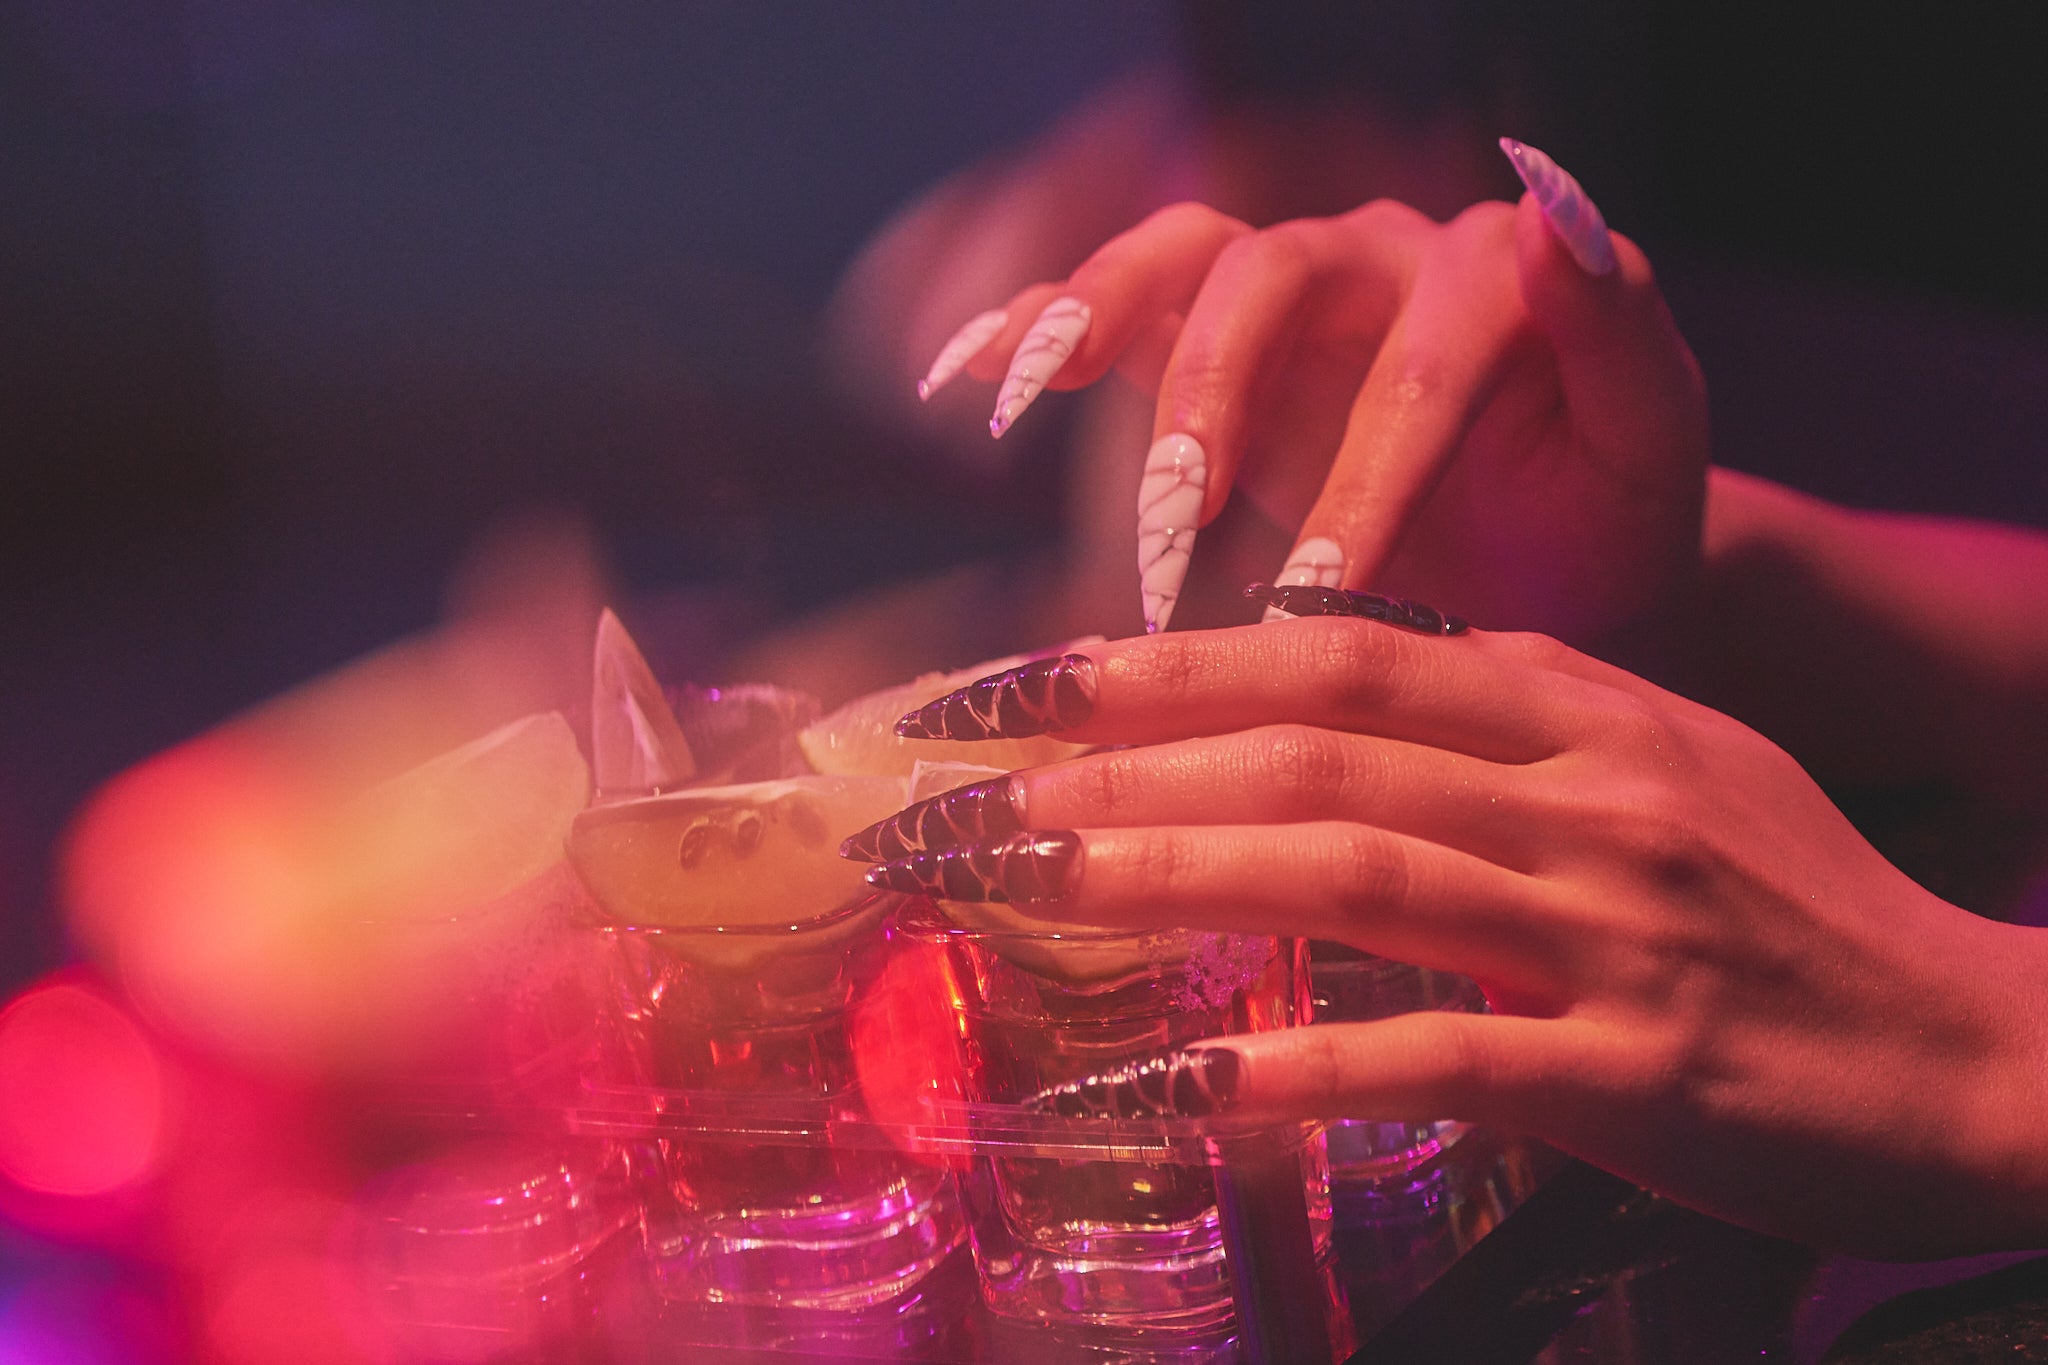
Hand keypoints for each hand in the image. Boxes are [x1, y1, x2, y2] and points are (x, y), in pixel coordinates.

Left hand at [851, 618, 2047, 1257]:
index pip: (1344, 654)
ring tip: (1038, 882)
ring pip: (1361, 872)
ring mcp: (1611, 933)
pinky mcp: (1633, 1072)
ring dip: (1183, 873)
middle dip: (1132, 761)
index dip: (1175, 659)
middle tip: (982, 787)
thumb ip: (1527, 718)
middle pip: (1323, 748)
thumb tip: (1368, 681)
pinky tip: (1195, 1091)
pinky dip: (1312, 1070)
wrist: (1979, 1048)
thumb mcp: (1679, 767)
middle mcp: (1588, 800)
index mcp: (1588, 715)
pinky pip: (1445, 1058)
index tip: (1035, 677)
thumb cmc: (1805, 908)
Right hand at [919, 144, 1708, 645]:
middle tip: (1171, 533)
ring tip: (1026, 416)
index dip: (1370, 478)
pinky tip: (959, 382)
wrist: (1545, 551)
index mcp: (1490, 276)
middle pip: (1269, 279)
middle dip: (1214, 406)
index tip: (1329, 601)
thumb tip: (1553, 208)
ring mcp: (1283, 292)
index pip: (1418, 364)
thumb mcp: (1646, 443)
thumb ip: (1618, 331)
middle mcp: (1374, 258)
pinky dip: (1032, 329)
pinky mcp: (1207, 338)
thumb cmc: (1597, 515)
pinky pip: (1110, 304)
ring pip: (1176, 263)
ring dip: (1099, 335)